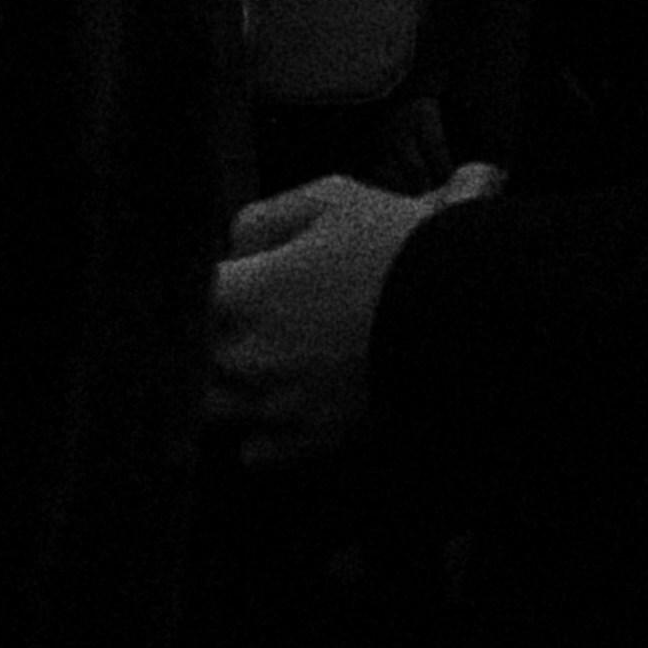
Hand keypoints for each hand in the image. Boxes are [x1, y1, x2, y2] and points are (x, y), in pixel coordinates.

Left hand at [208, 165, 485, 462]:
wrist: (458, 310)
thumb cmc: (395, 247)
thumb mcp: (333, 198)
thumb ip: (266, 217)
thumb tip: (233, 246)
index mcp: (246, 296)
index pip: (190, 298)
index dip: (209, 284)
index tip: (234, 275)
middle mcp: (248, 357)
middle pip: (194, 357)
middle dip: (214, 334)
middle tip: (255, 313)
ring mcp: (275, 404)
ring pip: (215, 407)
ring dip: (230, 383)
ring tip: (270, 356)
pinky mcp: (307, 438)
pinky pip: (253, 449)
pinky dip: (261, 430)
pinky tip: (288, 399)